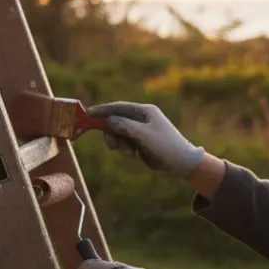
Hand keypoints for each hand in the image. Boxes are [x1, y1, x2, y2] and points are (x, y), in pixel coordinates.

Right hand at [87, 101, 205, 177]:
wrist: (181, 162)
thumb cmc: (164, 145)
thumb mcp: (143, 134)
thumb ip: (124, 125)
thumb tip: (108, 119)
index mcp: (144, 111)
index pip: (119, 107)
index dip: (103, 110)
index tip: (88, 114)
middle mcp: (141, 118)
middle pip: (116, 120)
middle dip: (112, 132)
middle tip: (111, 145)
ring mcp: (140, 129)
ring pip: (119, 132)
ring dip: (119, 143)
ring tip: (128, 153)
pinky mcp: (140, 140)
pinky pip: (124, 141)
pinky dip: (124, 147)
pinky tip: (132, 154)